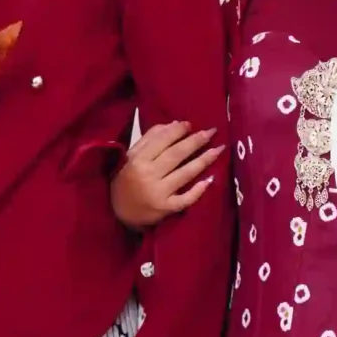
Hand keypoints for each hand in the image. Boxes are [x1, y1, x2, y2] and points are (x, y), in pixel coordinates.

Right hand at [109, 122, 223, 231]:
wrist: (117, 213)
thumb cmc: (126, 180)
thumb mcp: (131, 157)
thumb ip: (149, 139)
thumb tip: (174, 124)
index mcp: (138, 160)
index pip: (162, 141)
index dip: (178, 131)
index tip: (190, 124)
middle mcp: (148, 175)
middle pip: (177, 155)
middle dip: (196, 141)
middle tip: (211, 131)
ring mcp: (158, 193)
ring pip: (185, 173)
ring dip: (204, 160)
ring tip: (219, 149)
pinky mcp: (166, 209)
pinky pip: (186, 198)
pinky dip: (198, 190)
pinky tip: (210, 179)